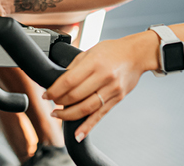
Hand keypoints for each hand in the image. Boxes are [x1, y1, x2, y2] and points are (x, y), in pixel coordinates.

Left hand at [44, 31, 158, 141]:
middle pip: (75, 96)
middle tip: (52, 103)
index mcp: (95, 62)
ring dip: (68, 115)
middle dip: (59, 102)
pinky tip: (78, 134)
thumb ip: (76, 65)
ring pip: (86, 108)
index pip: (69, 80)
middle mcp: (103, 76)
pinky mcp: (117, 98)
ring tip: (59, 115)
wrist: (137, 54)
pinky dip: (88, 126)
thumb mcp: (92, 50)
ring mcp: (111, 89)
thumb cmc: (114, 50)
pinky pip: (100, 115)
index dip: (55, 90)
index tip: (46, 94)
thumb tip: (60, 80)